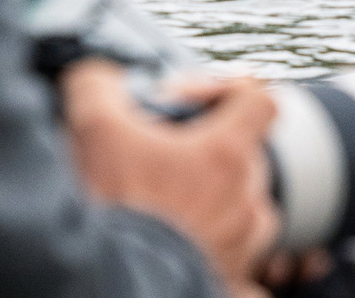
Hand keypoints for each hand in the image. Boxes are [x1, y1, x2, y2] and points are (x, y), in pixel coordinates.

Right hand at [61, 60, 280, 297]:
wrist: (111, 286)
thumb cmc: (113, 209)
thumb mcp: (95, 124)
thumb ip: (101, 84)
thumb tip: (102, 77)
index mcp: (224, 155)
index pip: (259, 101)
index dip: (228, 90)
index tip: (192, 99)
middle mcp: (243, 200)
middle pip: (251, 153)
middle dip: (212, 142)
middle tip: (167, 148)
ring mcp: (240, 246)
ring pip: (250, 208)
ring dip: (223, 197)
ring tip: (179, 198)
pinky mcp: (228, 282)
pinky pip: (248, 271)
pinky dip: (228, 254)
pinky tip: (199, 246)